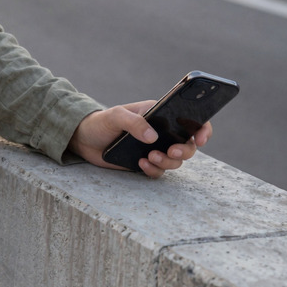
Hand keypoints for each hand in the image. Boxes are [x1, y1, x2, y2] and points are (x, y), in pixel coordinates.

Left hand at [68, 101, 212, 178]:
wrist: (84, 140)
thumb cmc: (101, 122)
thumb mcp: (115, 116)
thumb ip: (134, 122)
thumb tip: (153, 137)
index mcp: (161, 115)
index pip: (190, 120)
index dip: (202, 129)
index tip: (201, 138)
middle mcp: (162, 132)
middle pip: (188, 145)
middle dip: (184, 150)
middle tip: (171, 151)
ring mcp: (155, 149)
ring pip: (175, 161)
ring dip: (167, 162)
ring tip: (149, 157)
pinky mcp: (145, 163)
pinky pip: (159, 171)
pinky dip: (153, 170)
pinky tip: (140, 164)